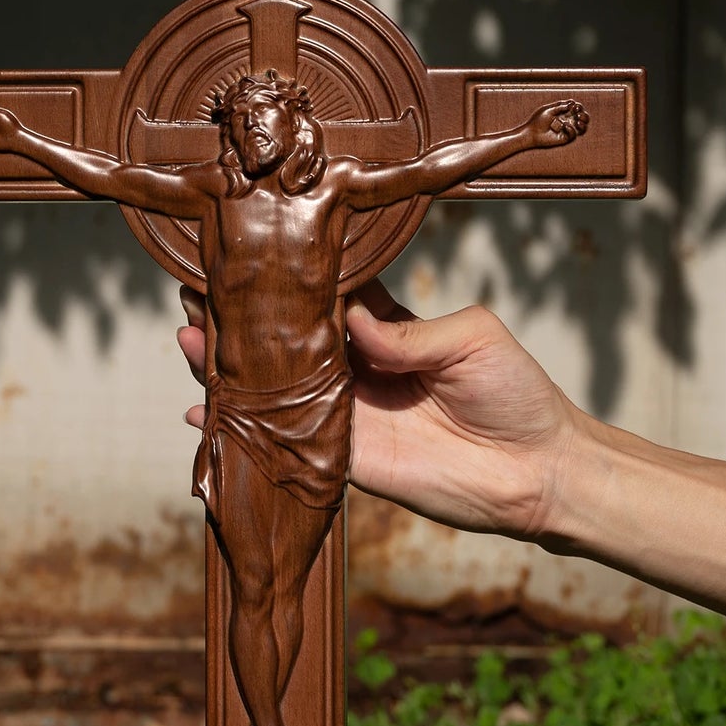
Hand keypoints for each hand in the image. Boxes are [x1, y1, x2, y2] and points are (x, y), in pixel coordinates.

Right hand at [176, 280, 583, 542]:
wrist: (539, 469)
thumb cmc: (516, 392)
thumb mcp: (470, 336)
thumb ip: (408, 331)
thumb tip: (351, 322)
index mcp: (385, 329)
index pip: (326, 297)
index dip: (291, 280)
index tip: (252, 256)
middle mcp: (358, 369)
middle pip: (288, 341)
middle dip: (245, 320)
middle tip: (197, 294)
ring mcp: (347, 415)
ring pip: (277, 388)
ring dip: (232, 367)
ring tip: (187, 338)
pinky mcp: (346, 460)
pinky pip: (288, 441)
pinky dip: (244, 427)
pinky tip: (203, 408)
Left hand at [525, 100, 588, 148]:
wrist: (531, 132)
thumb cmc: (538, 120)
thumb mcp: (549, 110)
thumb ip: (560, 106)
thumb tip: (572, 103)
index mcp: (565, 113)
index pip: (577, 109)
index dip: (579, 107)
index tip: (574, 106)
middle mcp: (568, 121)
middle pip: (583, 118)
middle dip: (584, 115)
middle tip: (578, 114)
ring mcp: (567, 130)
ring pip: (582, 128)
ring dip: (583, 123)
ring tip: (578, 121)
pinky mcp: (564, 138)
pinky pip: (573, 135)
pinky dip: (571, 129)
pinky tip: (565, 126)